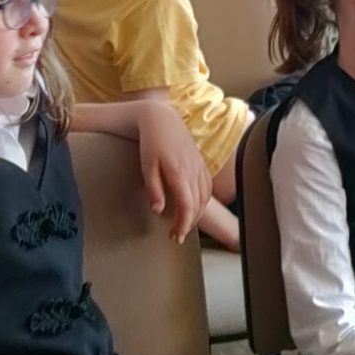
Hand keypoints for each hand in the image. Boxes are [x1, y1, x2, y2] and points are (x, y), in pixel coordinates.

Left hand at [133, 105, 210, 242]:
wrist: (162, 118)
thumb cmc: (151, 142)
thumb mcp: (147, 166)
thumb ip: (154, 189)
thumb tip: (158, 211)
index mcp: (179, 173)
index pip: (187, 206)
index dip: (183, 225)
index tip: (175, 237)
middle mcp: (193, 171)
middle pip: (197, 205)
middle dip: (188, 224)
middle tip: (176, 236)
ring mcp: (199, 166)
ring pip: (205, 197)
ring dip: (197, 214)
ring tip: (184, 225)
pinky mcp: (200, 162)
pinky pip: (208, 187)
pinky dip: (204, 201)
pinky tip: (195, 207)